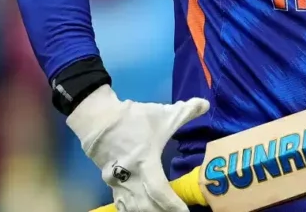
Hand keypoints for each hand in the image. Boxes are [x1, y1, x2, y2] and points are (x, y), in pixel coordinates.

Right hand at [67, 85, 208, 211]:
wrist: (99, 118)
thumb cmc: (133, 119)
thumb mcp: (162, 114)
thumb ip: (186, 110)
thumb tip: (205, 104)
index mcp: (145, 162)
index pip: (160, 191)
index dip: (173, 205)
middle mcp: (130, 177)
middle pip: (146, 207)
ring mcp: (117, 183)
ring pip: (133, 208)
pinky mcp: (110, 184)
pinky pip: (123, 204)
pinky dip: (134, 210)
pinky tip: (144, 211)